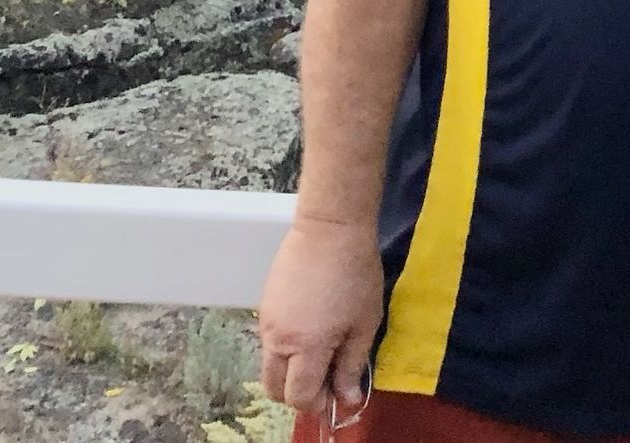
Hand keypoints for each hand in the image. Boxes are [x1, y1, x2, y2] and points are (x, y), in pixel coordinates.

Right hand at [258, 214, 383, 414]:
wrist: (330, 227)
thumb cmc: (356, 273)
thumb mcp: (365, 322)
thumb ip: (352, 365)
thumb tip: (348, 400)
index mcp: (305, 347)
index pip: (299, 397)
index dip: (318, 403)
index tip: (336, 393)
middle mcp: (278, 341)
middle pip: (275, 389)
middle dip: (298, 393)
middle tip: (325, 376)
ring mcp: (267, 323)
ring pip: (270, 366)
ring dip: (290, 371)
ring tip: (320, 350)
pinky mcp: (264, 306)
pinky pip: (269, 342)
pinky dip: (286, 348)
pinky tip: (310, 327)